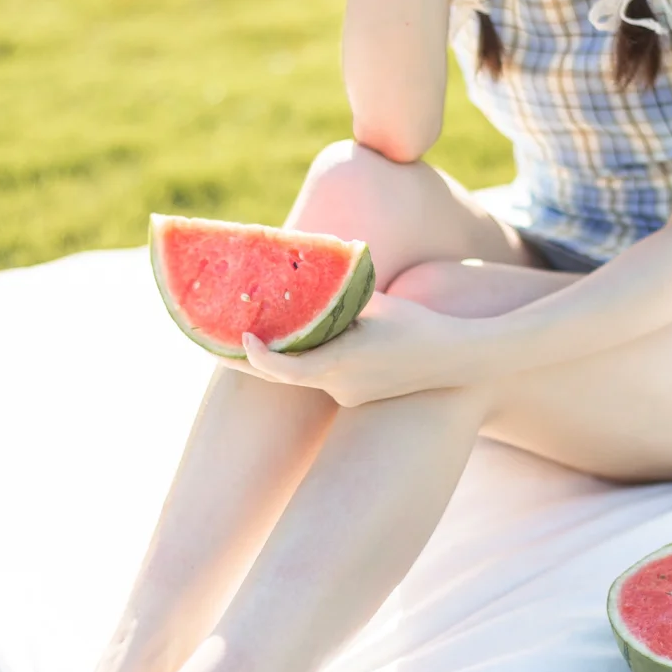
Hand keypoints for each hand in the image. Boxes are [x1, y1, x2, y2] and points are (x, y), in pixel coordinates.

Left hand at [219, 290, 486, 407]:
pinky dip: (308, 362)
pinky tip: (299, 341)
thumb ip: (338, 295)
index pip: (284, 368)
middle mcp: (339, 386)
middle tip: (211, 341)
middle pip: (279, 375)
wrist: (460, 361)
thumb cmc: (418, 324)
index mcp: (341, 362)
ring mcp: (347, 397)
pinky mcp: (355, 400)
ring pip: (302, 376)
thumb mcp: (376, 303)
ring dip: (278, 357)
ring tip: (244, 333)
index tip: (239, 337)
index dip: (255, 356)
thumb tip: (307, 271)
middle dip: (244, 359)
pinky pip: (322, 379)